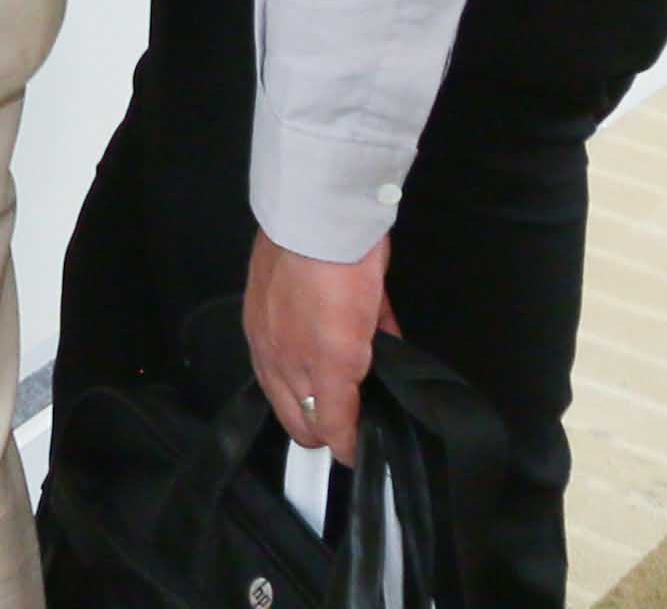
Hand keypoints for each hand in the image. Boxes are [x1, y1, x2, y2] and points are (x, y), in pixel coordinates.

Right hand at [244, 230, 394, 456]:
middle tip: (378, 421)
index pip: (298, 420)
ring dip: (360, 375)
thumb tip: (340, 451)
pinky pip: (363, 326)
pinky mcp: (341, 285)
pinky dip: (378, 339)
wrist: (328, 216)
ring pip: (339, 359)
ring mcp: (312, 308)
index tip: (363, 451)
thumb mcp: (329, 364)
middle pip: (317, 391)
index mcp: (272, 359)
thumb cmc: (322, 290)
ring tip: (387, 385)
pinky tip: (394, 343)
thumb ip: (334, 411)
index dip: (330, 440)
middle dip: (343, 411)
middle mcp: (285, 337)